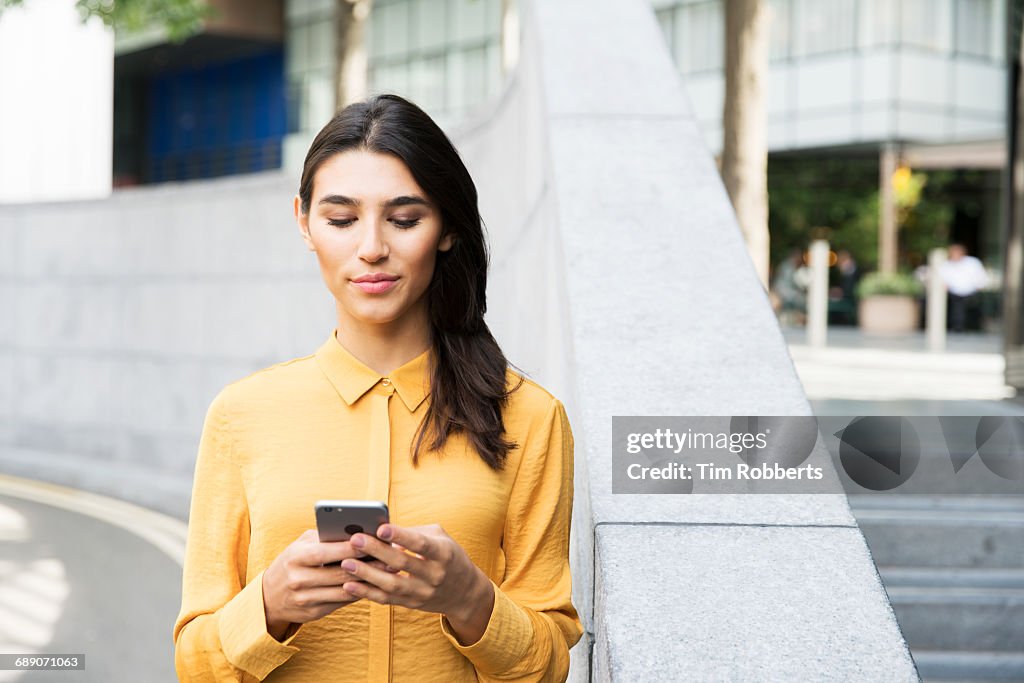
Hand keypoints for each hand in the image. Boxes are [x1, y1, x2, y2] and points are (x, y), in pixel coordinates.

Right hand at [262, 529, 394, 639]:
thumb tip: (354, 530)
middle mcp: (298, 580)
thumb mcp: (300, 546)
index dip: (349, 547)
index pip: (325, 552)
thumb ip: (323, 538)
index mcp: (295, 558)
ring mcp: (305, 599)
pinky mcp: (313, 613)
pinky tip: (375, 584)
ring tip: (389, 570)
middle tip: (390, 556)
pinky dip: (359, 592)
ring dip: (369, 580)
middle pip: (339, 573)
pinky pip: (342, 602)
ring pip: (344, 590)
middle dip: (367, 564)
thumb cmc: (292, 562)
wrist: (269, 597)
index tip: (371, 539)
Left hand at [339, 523, 494, 644]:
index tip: (381, 528)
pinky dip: (367, 593)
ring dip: (367, 574)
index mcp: (443, 553)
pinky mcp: (411, 604)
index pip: (420, 544)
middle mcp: (434, 574)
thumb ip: (414, 532)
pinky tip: (349, 585)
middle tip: (354, 540)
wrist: (465, 592)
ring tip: (346, 563)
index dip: (401, 536)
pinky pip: (386, 599)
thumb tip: (382, 529)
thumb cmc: (448, 556)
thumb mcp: (440, 538)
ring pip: (392, 585)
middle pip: (402, 563)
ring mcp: (422, 592)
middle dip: (377, 551)